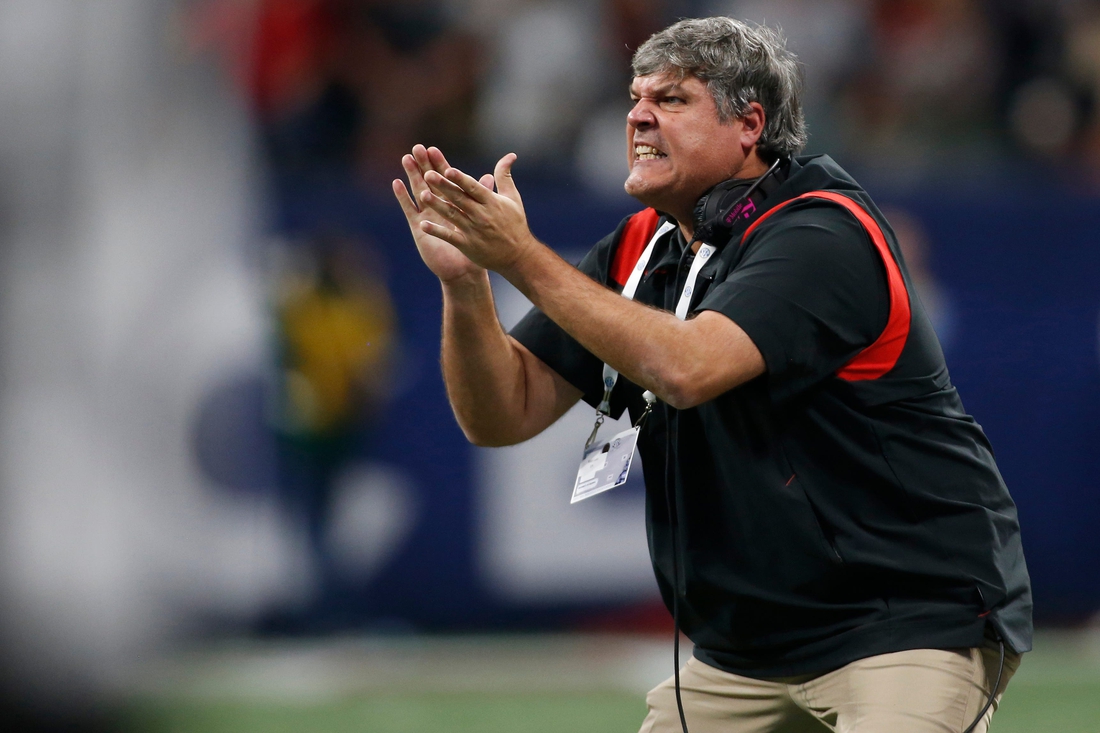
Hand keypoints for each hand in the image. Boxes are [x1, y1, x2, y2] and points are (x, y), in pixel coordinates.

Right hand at [393, 145, 495, 282]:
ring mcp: (428, 217)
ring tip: (406, 159)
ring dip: (412, 176)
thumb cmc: (474, 245)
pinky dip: (404, 198)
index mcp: (454, 204)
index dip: (440, 164)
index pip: (446, 179)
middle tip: (417, 147)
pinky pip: (411, 210)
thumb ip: (482, 196)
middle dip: (423, 164)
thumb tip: (489, 177)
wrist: (464, 270)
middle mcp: (439, 208)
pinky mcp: (419, 228)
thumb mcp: (480, 219)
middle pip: (429, 182)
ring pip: (418, 191)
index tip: (434, 149)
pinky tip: (397, 184)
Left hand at [415, 150, 538, 274]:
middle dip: (444, 186)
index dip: (460, 178)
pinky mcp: (467, 245)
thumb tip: (510, 155)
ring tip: (422, 194)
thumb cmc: (515, 224)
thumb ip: (504, 176)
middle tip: (427, 174)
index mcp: (492, 202)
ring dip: (437, 205)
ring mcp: (473, 231)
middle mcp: (481, 215)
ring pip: (452, 215)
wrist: (518, 256)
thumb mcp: (512, 198)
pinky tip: (423, 224)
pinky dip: (437, 231)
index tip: (448, 168)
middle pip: (459, 198)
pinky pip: (450, 237)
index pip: (473, 187)